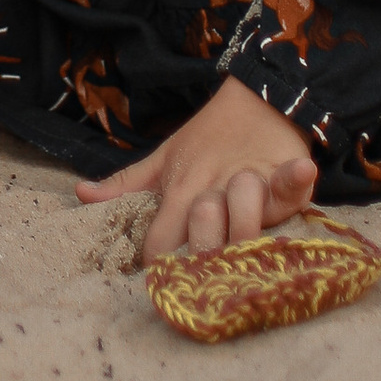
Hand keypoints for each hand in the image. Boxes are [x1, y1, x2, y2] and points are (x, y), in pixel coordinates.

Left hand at [76, 76, 317, 260]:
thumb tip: (81, 195)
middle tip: (207, 270)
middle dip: (202, 253)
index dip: (162, 266)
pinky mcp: (285, 173)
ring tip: (245, 243)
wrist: (255, 97)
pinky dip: (294, 176)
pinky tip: (300, 173)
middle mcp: (214, 188)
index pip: (161, 240)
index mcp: (180, 188)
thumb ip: (127, 184)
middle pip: (203, 232)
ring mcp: (251, 181)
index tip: (169, 282)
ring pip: (244, 212)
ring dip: (244, 226)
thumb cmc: (208, 138)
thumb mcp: (165, 158)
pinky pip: (290, 178)